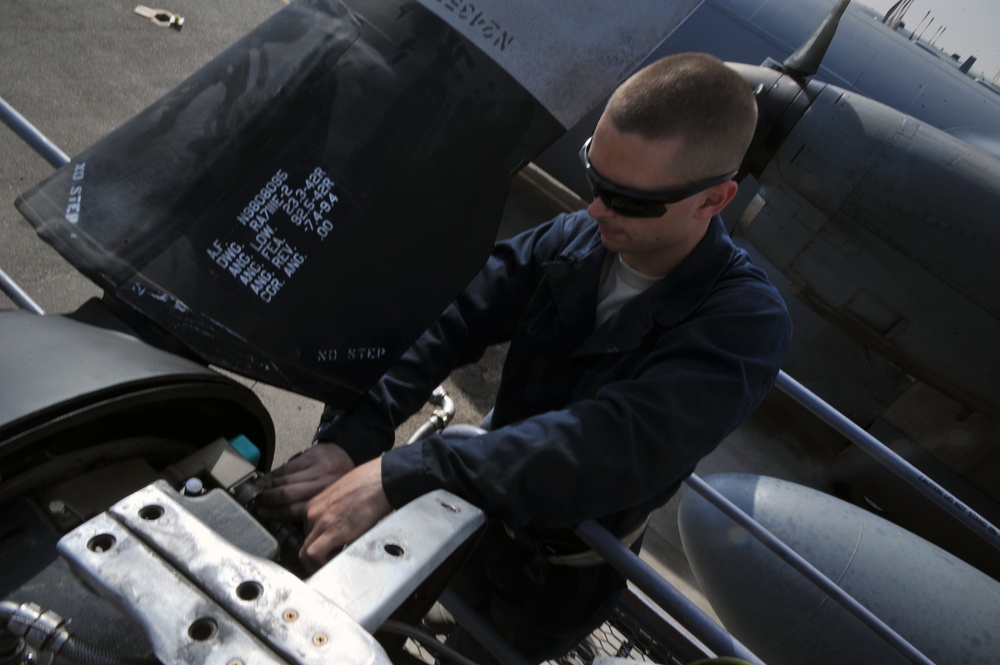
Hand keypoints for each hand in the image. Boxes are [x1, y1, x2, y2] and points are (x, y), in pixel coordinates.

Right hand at [255, 443, 354, 521]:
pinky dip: (274, 473)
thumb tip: (291, 523)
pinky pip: (287, 466)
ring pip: (284, 479)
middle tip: (256, 504)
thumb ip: (315, 509)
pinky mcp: (310, 455)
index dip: (275, 514)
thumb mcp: (333, 500)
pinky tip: (265, 478)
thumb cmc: (341, 481)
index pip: (294, 510)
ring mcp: (315, 468)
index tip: (263, 515)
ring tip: (256, 491)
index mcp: (327, 499)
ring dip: (267, 486)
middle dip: (268, 500)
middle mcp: (321, 483)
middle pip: (287, 495)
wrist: (350, 455)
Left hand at [299, 457, 390, 572]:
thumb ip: (332, 511)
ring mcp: (320, 522)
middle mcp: (312, 512)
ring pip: (304, 552)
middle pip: (304, 542)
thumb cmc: (367, 485)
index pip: (304, 530)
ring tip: (331, 566)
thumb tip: (337, 526)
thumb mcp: (340, 496)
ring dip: (316, 563)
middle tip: (330, 559)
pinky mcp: (332, 531)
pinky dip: (320, 564)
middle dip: (317, 554)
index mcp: (314, 504)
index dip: (315, 543)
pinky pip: (313, 555)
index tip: (324, 549)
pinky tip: (333, 564)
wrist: (379, 481)